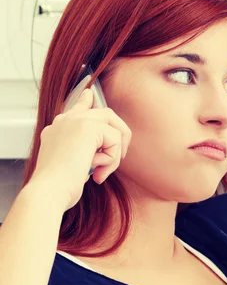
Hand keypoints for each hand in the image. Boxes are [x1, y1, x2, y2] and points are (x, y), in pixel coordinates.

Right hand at [30, 89, 131, 211]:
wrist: (49, 190)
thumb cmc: (58, 187)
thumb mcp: (73, 166)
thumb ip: (84, 154)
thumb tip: (99, 154)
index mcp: (58, 129)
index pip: (76, 109)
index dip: (85, 101)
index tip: (89, 94)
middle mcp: (65, 121)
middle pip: (105, 114)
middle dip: (119, 135)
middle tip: (119, 156)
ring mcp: (76, 121)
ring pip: (114, 128)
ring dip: (114, 153)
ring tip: (102, 171)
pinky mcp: (88, 127)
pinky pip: (115, 139)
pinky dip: (112, 159)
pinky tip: (97, 172)